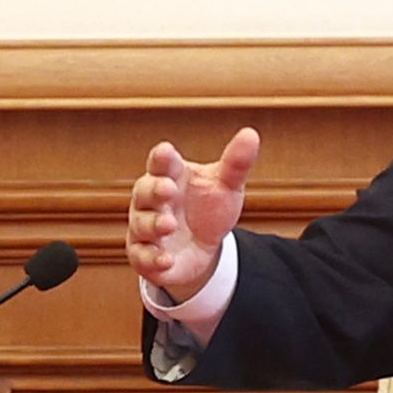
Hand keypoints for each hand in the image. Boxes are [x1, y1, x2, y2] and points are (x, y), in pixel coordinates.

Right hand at [127, 126, 262, 305]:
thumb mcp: (226, 185)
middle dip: (154, 190)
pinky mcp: (144, 255)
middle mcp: (150, 201)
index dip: (162, 158)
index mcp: (169, 176)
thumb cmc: (207, 207)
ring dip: (153, 224)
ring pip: (141, 224)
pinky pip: (142, 256)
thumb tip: (251, 134)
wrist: (202, 248)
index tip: (166, 151)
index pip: (160, 163)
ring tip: (169, 225)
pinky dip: (152, 258)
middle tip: (168, 189)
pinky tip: (165, 259)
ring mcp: (145, 228)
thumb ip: (236, 162)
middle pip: (144, 191)